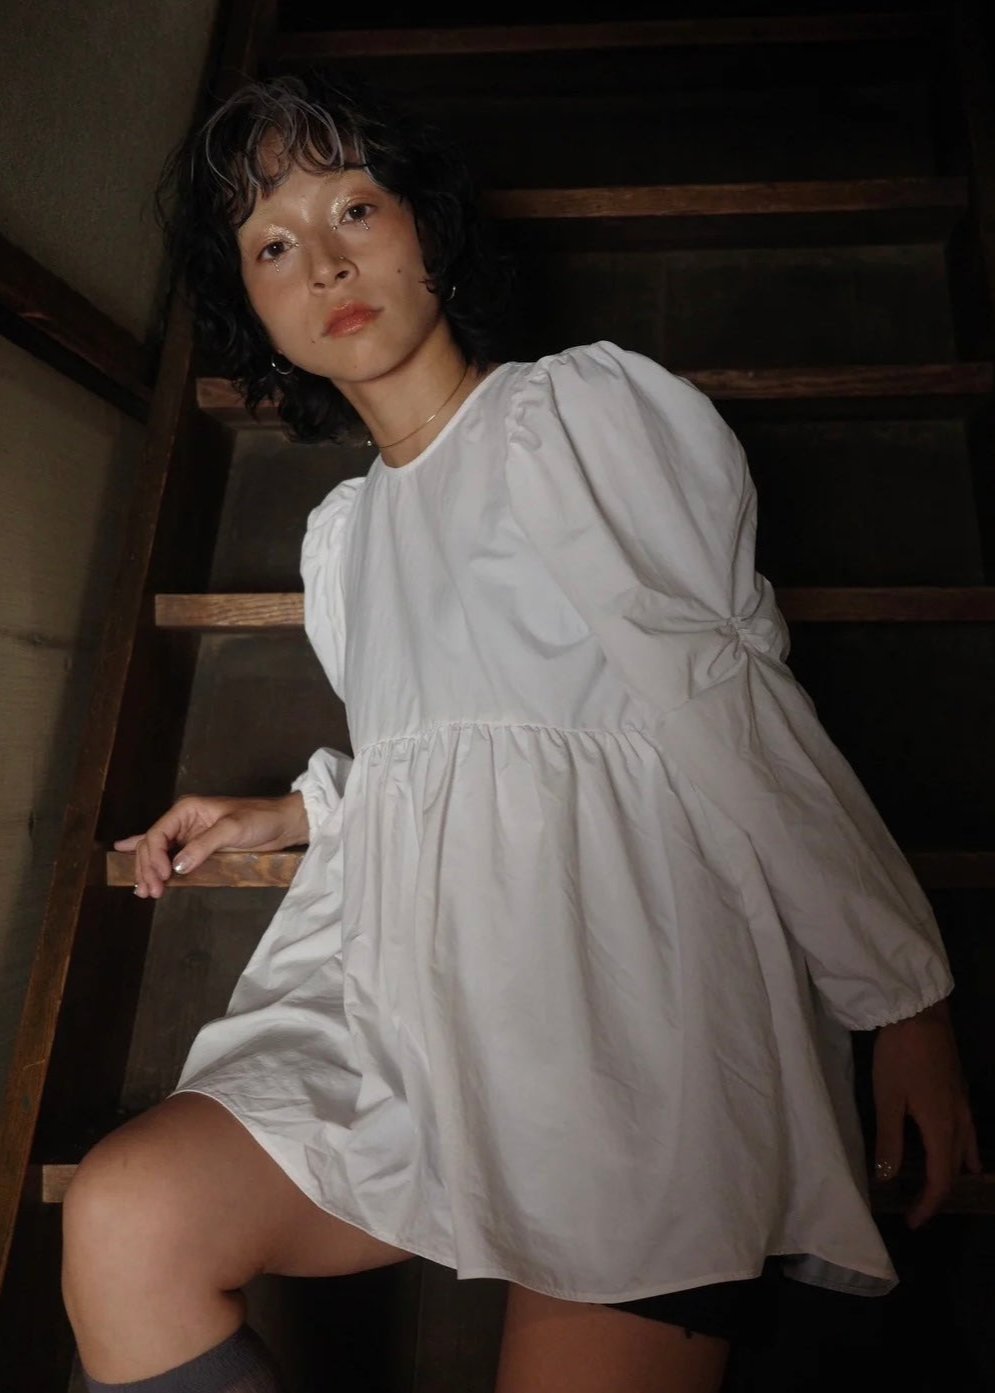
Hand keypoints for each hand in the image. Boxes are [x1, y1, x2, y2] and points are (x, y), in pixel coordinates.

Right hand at [115, 792, 309, 898]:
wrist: (281, 824)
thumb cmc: (259, 820)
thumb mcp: (232, 829)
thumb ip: (204, 845)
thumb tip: (176, 866)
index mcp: (186, 810)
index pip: (157, 834)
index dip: (153, 857)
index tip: (162, 878)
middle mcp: (182, 821)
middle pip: (152, 844)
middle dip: (148, 868)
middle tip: (151, 892)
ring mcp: (188, 835)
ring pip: (156, 853)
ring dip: (147, 871)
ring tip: (144, 892)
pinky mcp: (196, 848)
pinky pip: (167, 855)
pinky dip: (151, 862)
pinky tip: (129, 864)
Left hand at [871, 997, 981, 1227]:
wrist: (920, 1013)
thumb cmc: (900, 1055)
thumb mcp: (888, 1099)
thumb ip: (888, 1141)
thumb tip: (888, 1179)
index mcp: (941, 1127)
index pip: (941, 1179)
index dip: (928, 1204)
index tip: (913, 1221)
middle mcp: (959, 1121)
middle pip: (954, 1168)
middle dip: (939, 1193)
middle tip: (919, 1209)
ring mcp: (963, 1105)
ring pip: (965, 1151)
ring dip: (954, 1174)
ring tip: (941, 1191)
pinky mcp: (959, 1092)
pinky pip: (968, 1134)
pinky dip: (967, 1152)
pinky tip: (967, 1157)